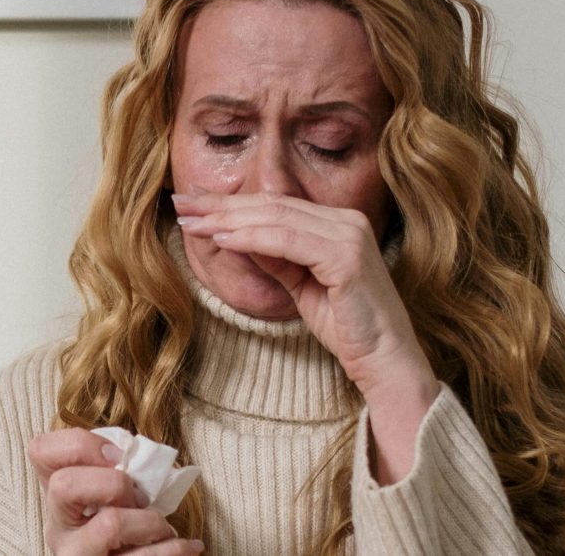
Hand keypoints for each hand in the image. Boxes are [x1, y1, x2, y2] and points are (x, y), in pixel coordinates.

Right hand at [27, 428, 204, 554]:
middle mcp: (59, 528)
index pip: (41, 450)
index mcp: (59, 497)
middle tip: (138, 497)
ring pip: (110, 524)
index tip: (118, 454)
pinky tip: (187, 546)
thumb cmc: (129, 526)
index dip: (81, 443)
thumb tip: (142, 455)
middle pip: (64, 485)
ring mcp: (77, 555)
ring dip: (151, 521)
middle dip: (115, 482)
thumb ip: (116, 469)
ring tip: (162, 528)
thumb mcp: (112, 497)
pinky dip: (173, 549)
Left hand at [172, 191, 435, 398]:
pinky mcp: (346, 257)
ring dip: (228, 219)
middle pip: (272, 204)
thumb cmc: (347, 328)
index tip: (193, 204)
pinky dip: (252, 238)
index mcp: (339, 223)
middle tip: (180, 203)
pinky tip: (221, 239)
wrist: (385, 361)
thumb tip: (236, 236)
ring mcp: (349, 235)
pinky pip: (287, 241)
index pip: (276, 205)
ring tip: (191, 222)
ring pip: (276, 218)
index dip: (231, 203)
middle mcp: (347, 220)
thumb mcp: (301, 287)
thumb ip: (276, 259)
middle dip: (221, 205)